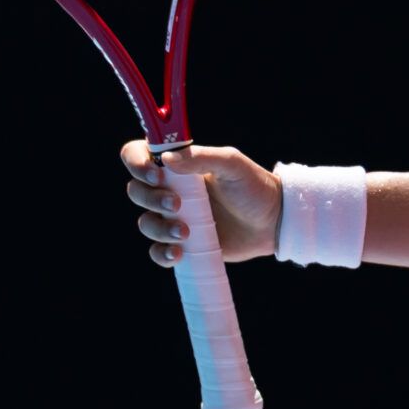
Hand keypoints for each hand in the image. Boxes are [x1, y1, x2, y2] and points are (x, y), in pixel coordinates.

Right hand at [120, 141, 281, 267]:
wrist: (272, 222)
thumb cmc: (253, 186)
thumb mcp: (232, 164)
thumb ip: (202, 158)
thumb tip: (167, 158)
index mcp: (177, 165)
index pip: (138, 155)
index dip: (136, 162)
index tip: (155, 174)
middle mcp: (169, 189)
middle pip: (136, 191)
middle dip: (151, 198)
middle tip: (178, 204)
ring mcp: (174, 218)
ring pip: (145, 222)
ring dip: (158, 228)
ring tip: (185, 233)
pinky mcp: (181, 244)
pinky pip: (157, 251)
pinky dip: (161, 253)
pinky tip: (178, 254)